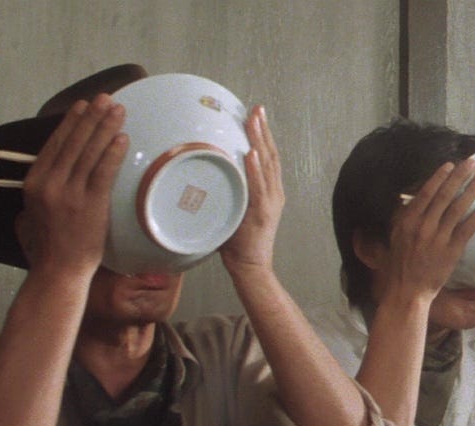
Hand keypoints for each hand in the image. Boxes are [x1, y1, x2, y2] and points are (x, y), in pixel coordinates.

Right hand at [16, 94, 126, 274]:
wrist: (58, 270)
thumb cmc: (50, 245)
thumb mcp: (34, 212)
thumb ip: (42, 192)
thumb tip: (53, 174)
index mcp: (34, 182)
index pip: (55, 144)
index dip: (71, 123)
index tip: (83, 106)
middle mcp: (49, 183)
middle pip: (73, 142)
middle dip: (91, 117)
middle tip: (106, 98)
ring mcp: (69, 193)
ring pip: (89, 152)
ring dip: (105, 127)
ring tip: (118, 110)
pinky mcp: (90, 204)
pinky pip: (103, 172)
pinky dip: (112, 152)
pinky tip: (122, 137)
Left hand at [220, 106, 284, 272]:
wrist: (251, 268)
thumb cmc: (238, 242)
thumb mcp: (231, 210)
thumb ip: (224, 192)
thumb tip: (201, 175)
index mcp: (269, 192)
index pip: (268, 157)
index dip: (263, 134)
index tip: (256, 114)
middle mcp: (274, 193)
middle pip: (271, 155)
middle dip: (263, 129)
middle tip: (256, 108)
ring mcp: (270, 203)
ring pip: (267, 166)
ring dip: (260, 141)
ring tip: (253, 121)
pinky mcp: (262, 213)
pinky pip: (259, 187)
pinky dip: (256, 169)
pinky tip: (252, 153)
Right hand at [385, 159, 474, 301]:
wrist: (406, 290)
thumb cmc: (400, 263)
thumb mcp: (396, 235)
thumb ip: (404, 216)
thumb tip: (412, 198)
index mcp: (407, 220)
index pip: (426, 193)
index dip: (439, 177)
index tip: (450, 164)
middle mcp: (423, 226)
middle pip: (445, 196)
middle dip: (460, 177)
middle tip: (473, 163)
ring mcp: (437, 239)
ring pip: (457, 209)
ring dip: (471, 191)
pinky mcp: (450, 252)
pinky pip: (466, 230)